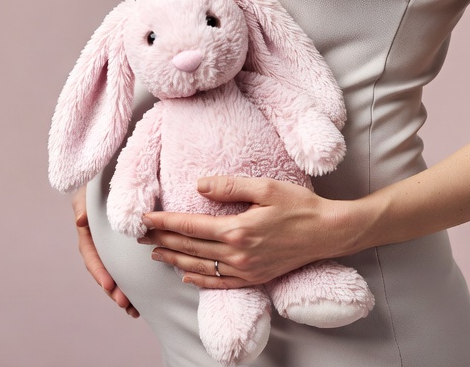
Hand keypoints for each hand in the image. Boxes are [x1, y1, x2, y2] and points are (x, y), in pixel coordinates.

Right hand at [72, 186, 139, 317]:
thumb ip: (83, 205)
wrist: (115, 177)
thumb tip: (81, 220)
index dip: (99, 272)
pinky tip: (143, 300)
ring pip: (117, 274)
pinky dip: (135, 284)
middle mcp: (101, 244)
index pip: (92, 256)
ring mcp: (114, 248)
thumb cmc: (97, 185)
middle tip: (124, 303)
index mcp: (89, 233)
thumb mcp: (87, 193)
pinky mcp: (128, 248)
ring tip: (133, 310)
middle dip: (113, 290)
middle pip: (105, 271)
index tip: (109, 286)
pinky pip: (131, 267)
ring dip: (123, 293)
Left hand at [138, 176, 366, 289]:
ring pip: (200, 267)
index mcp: (237, 230)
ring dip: (174, 260)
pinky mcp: (256, 278)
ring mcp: (247, 270)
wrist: (329, 232)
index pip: (189, 227)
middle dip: (162, 241)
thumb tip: (199, 185)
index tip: (145, 219)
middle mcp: (238, 254)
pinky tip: (186, 276)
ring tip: (155, 253)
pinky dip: (199, 280)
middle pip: (189, 248)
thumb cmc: (299, 205)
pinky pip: (220, 284)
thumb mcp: (265, 187)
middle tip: (139, 235)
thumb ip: (230, 186)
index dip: (164, 223)